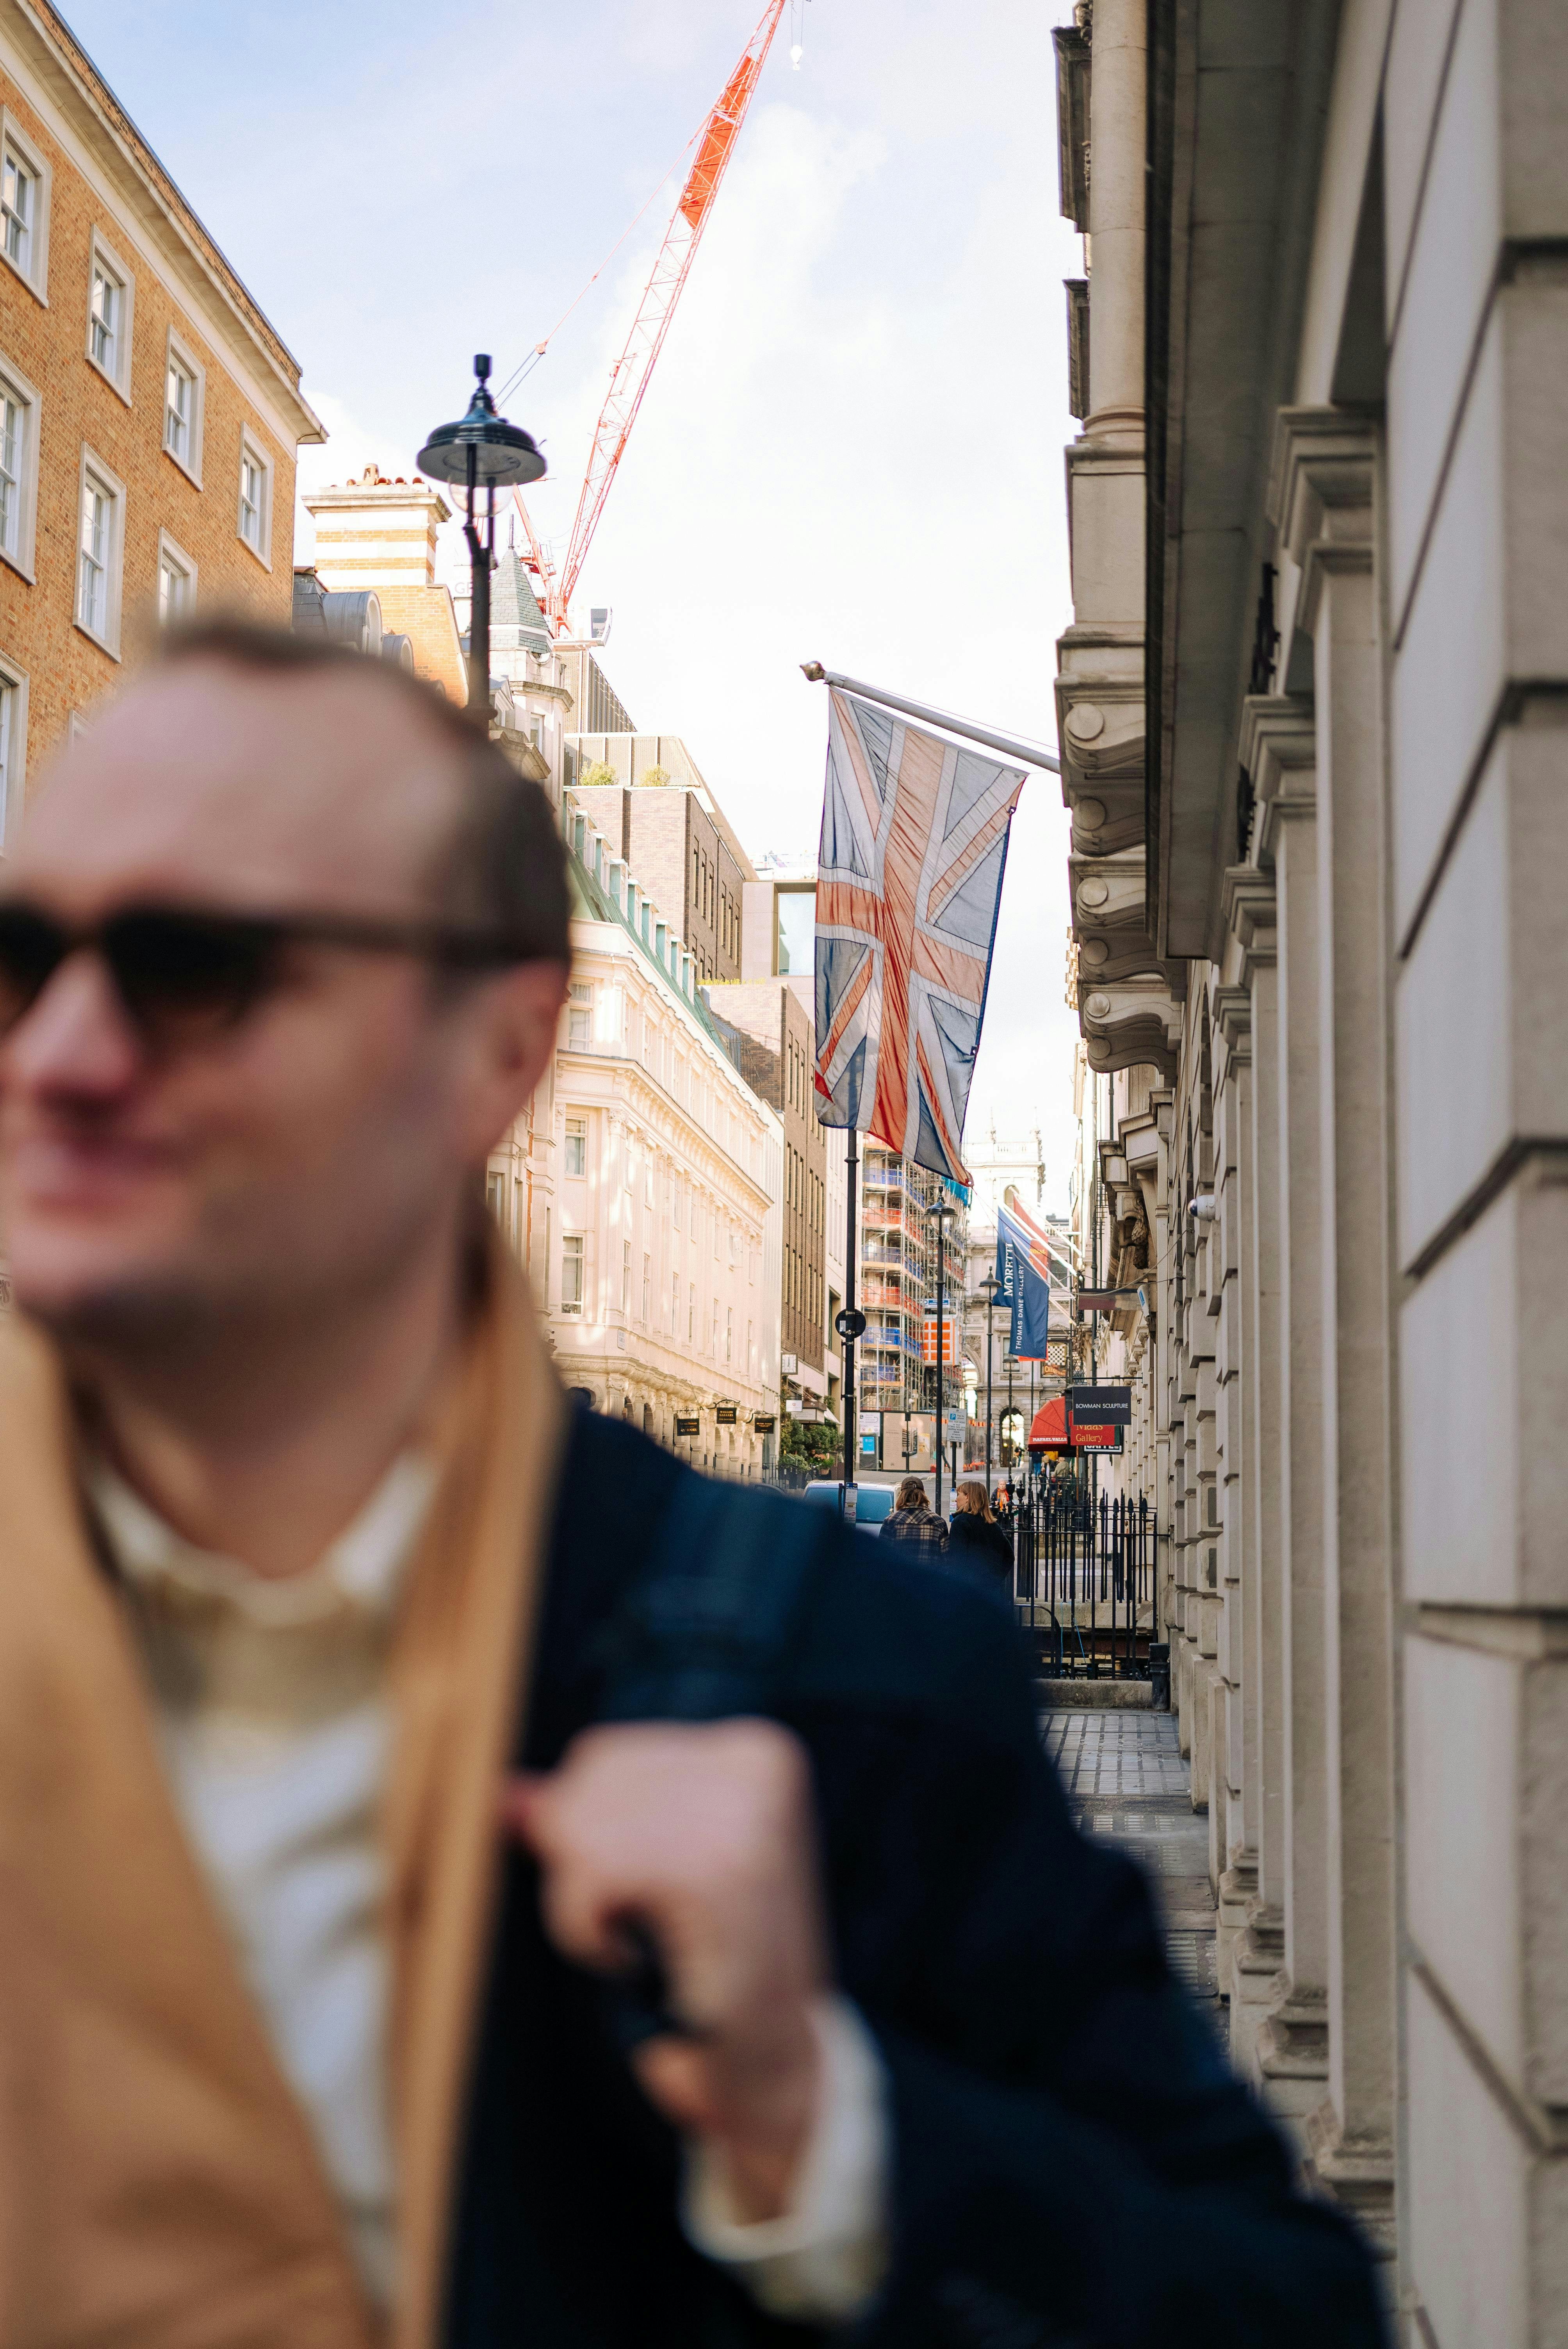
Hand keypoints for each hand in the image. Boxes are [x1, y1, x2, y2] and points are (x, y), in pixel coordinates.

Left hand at [502, 1720, 827, 2220]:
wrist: (774, 2065)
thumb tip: (506, 1793)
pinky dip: (586, 1929)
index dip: (587, 1838)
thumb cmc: (712, 1969)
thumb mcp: (652, 1871)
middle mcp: (757, 1764)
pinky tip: (633, 1959)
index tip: (644, 1895)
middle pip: (586, 1784)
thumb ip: (585, 1820)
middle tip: (639, 1925)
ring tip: (638, 1941)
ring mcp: (745, 1812)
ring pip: (579, 1826)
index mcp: (754, 1752)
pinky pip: (590, 1873)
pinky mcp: (721, 1870)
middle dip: (581, 1865)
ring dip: (582, 1903)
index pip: (602, 1758)